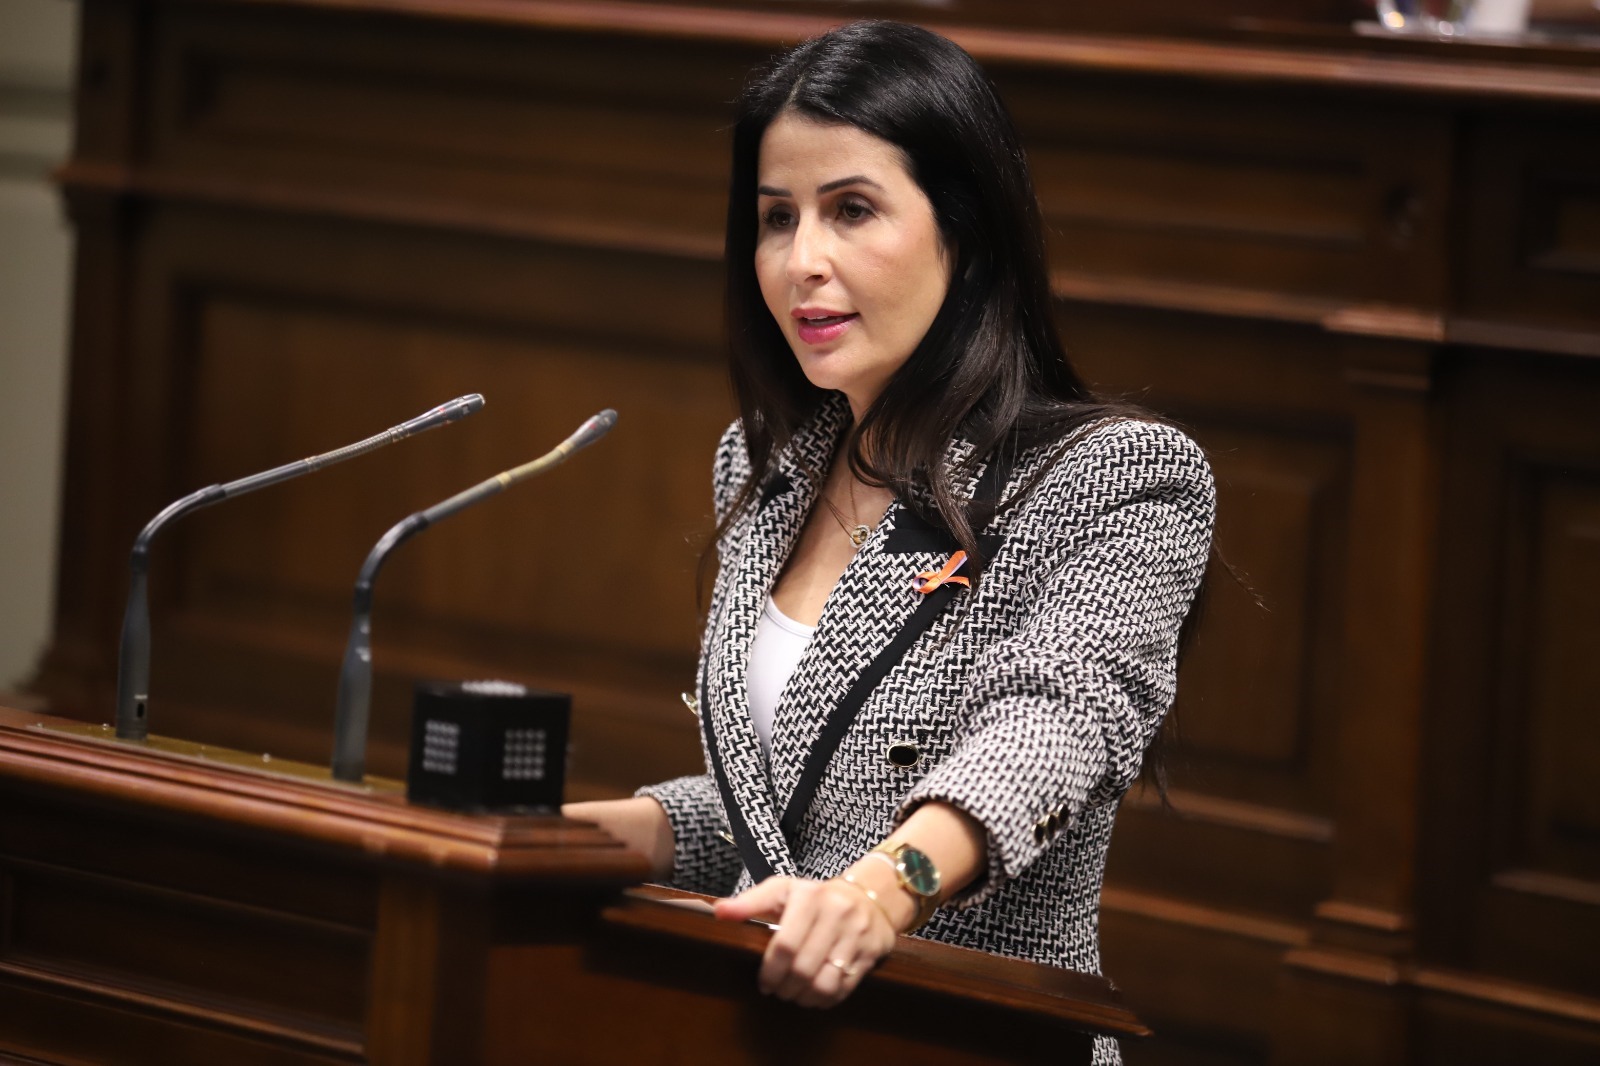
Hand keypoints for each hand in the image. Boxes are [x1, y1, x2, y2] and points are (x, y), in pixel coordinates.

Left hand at [713, 876, 897, 1006]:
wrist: (869, 895)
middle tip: (778, 991)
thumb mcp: (783, 891)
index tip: (763, 983)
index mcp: (809, 897)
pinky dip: (826, 999)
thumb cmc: (815, 897)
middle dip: (786, 988)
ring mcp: (857, 934)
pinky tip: (815, 996)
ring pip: (826, 983)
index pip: (785, 944)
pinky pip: (846, 988)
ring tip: (796, 995)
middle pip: (804, 968)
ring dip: (805, 997)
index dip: (770, 970)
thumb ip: (750, 902)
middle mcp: (836, 913)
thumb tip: (718, 912)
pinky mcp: (871, 952)